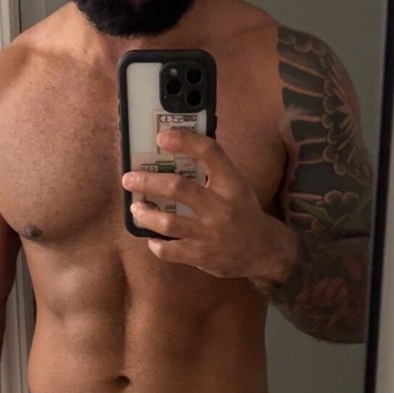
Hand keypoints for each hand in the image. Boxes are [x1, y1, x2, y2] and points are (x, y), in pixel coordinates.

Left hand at [121, 128, 296, 280]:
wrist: (264, 251)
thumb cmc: (244, 213)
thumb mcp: (237, 187)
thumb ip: (213, 172)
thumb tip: (178, 152)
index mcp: (231, 183)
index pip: (210, 152)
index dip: (185, 141)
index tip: (161, 137)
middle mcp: (220, 206)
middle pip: (177, 188)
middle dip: (148, 182)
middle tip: (129, 179)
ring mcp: (209, 233)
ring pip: (168, 222)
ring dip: (145, 214)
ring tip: (136, 209)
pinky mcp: (200, 255)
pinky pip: (169, 250)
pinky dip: (156, 244)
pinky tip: (152, 238)